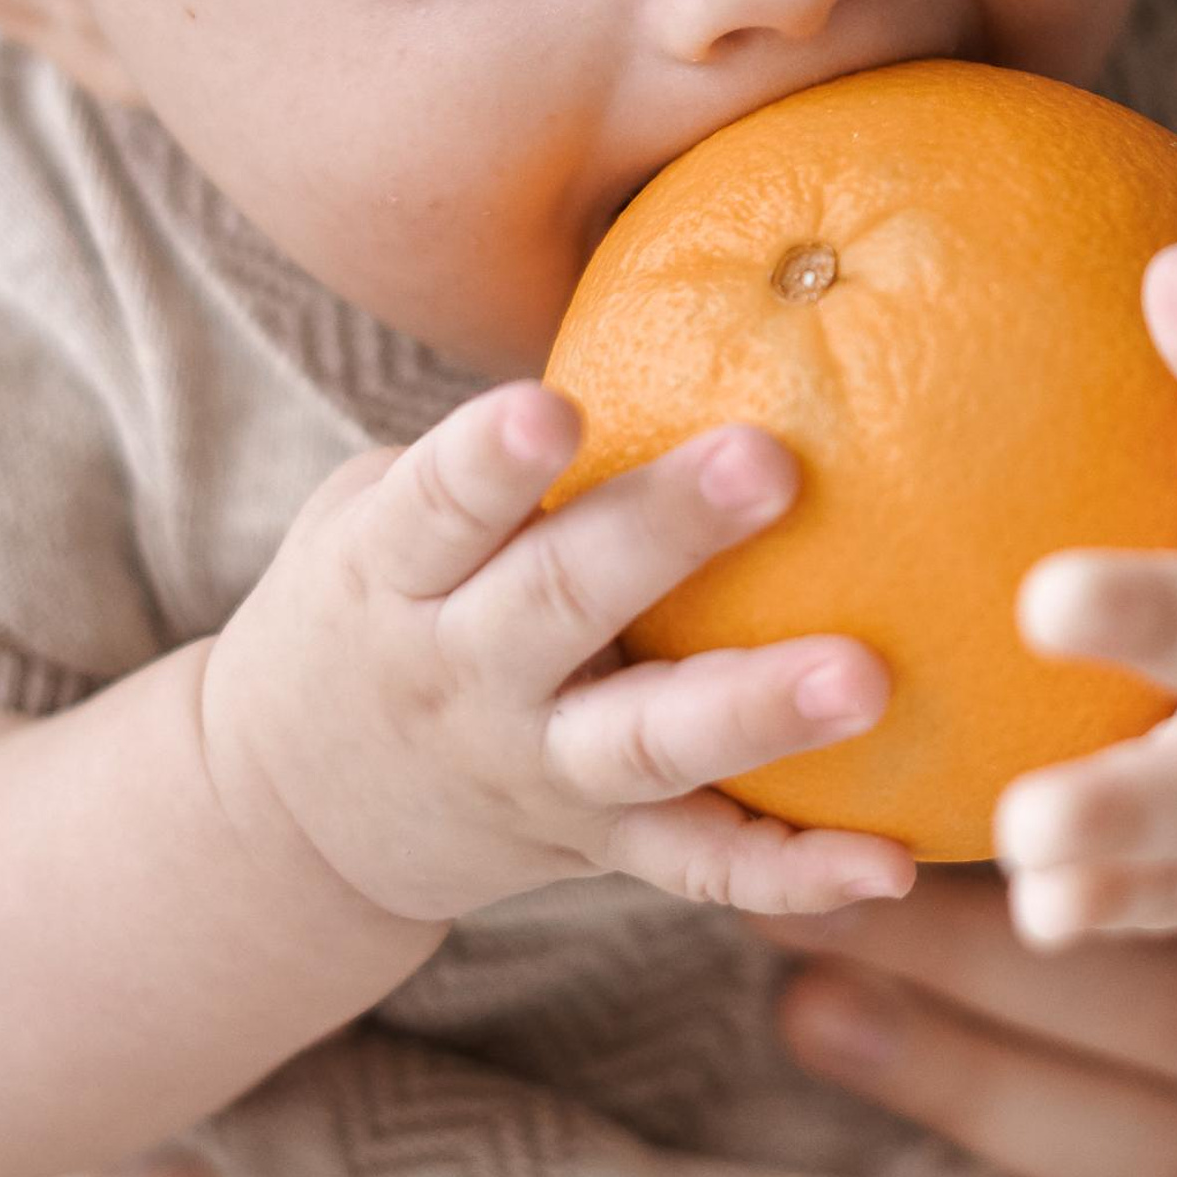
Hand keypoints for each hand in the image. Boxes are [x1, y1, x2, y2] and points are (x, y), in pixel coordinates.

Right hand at [201, 383, 914, 922]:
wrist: (287, 813)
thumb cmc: (374, 603)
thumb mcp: (377, 517)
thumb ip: (483, 452)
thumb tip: (673, 304)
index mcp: (394, 575)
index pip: (435, 508)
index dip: (487, 462)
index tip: (552, 407)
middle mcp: (461, 674)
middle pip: (560, 604)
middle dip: (662, 536)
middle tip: (766, 462)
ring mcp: (533, 772)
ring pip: (647, 745)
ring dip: (754, 710)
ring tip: (862, 678)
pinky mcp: (595, 847)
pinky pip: (700, 865)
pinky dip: (791, 873)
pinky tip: (889, 865)